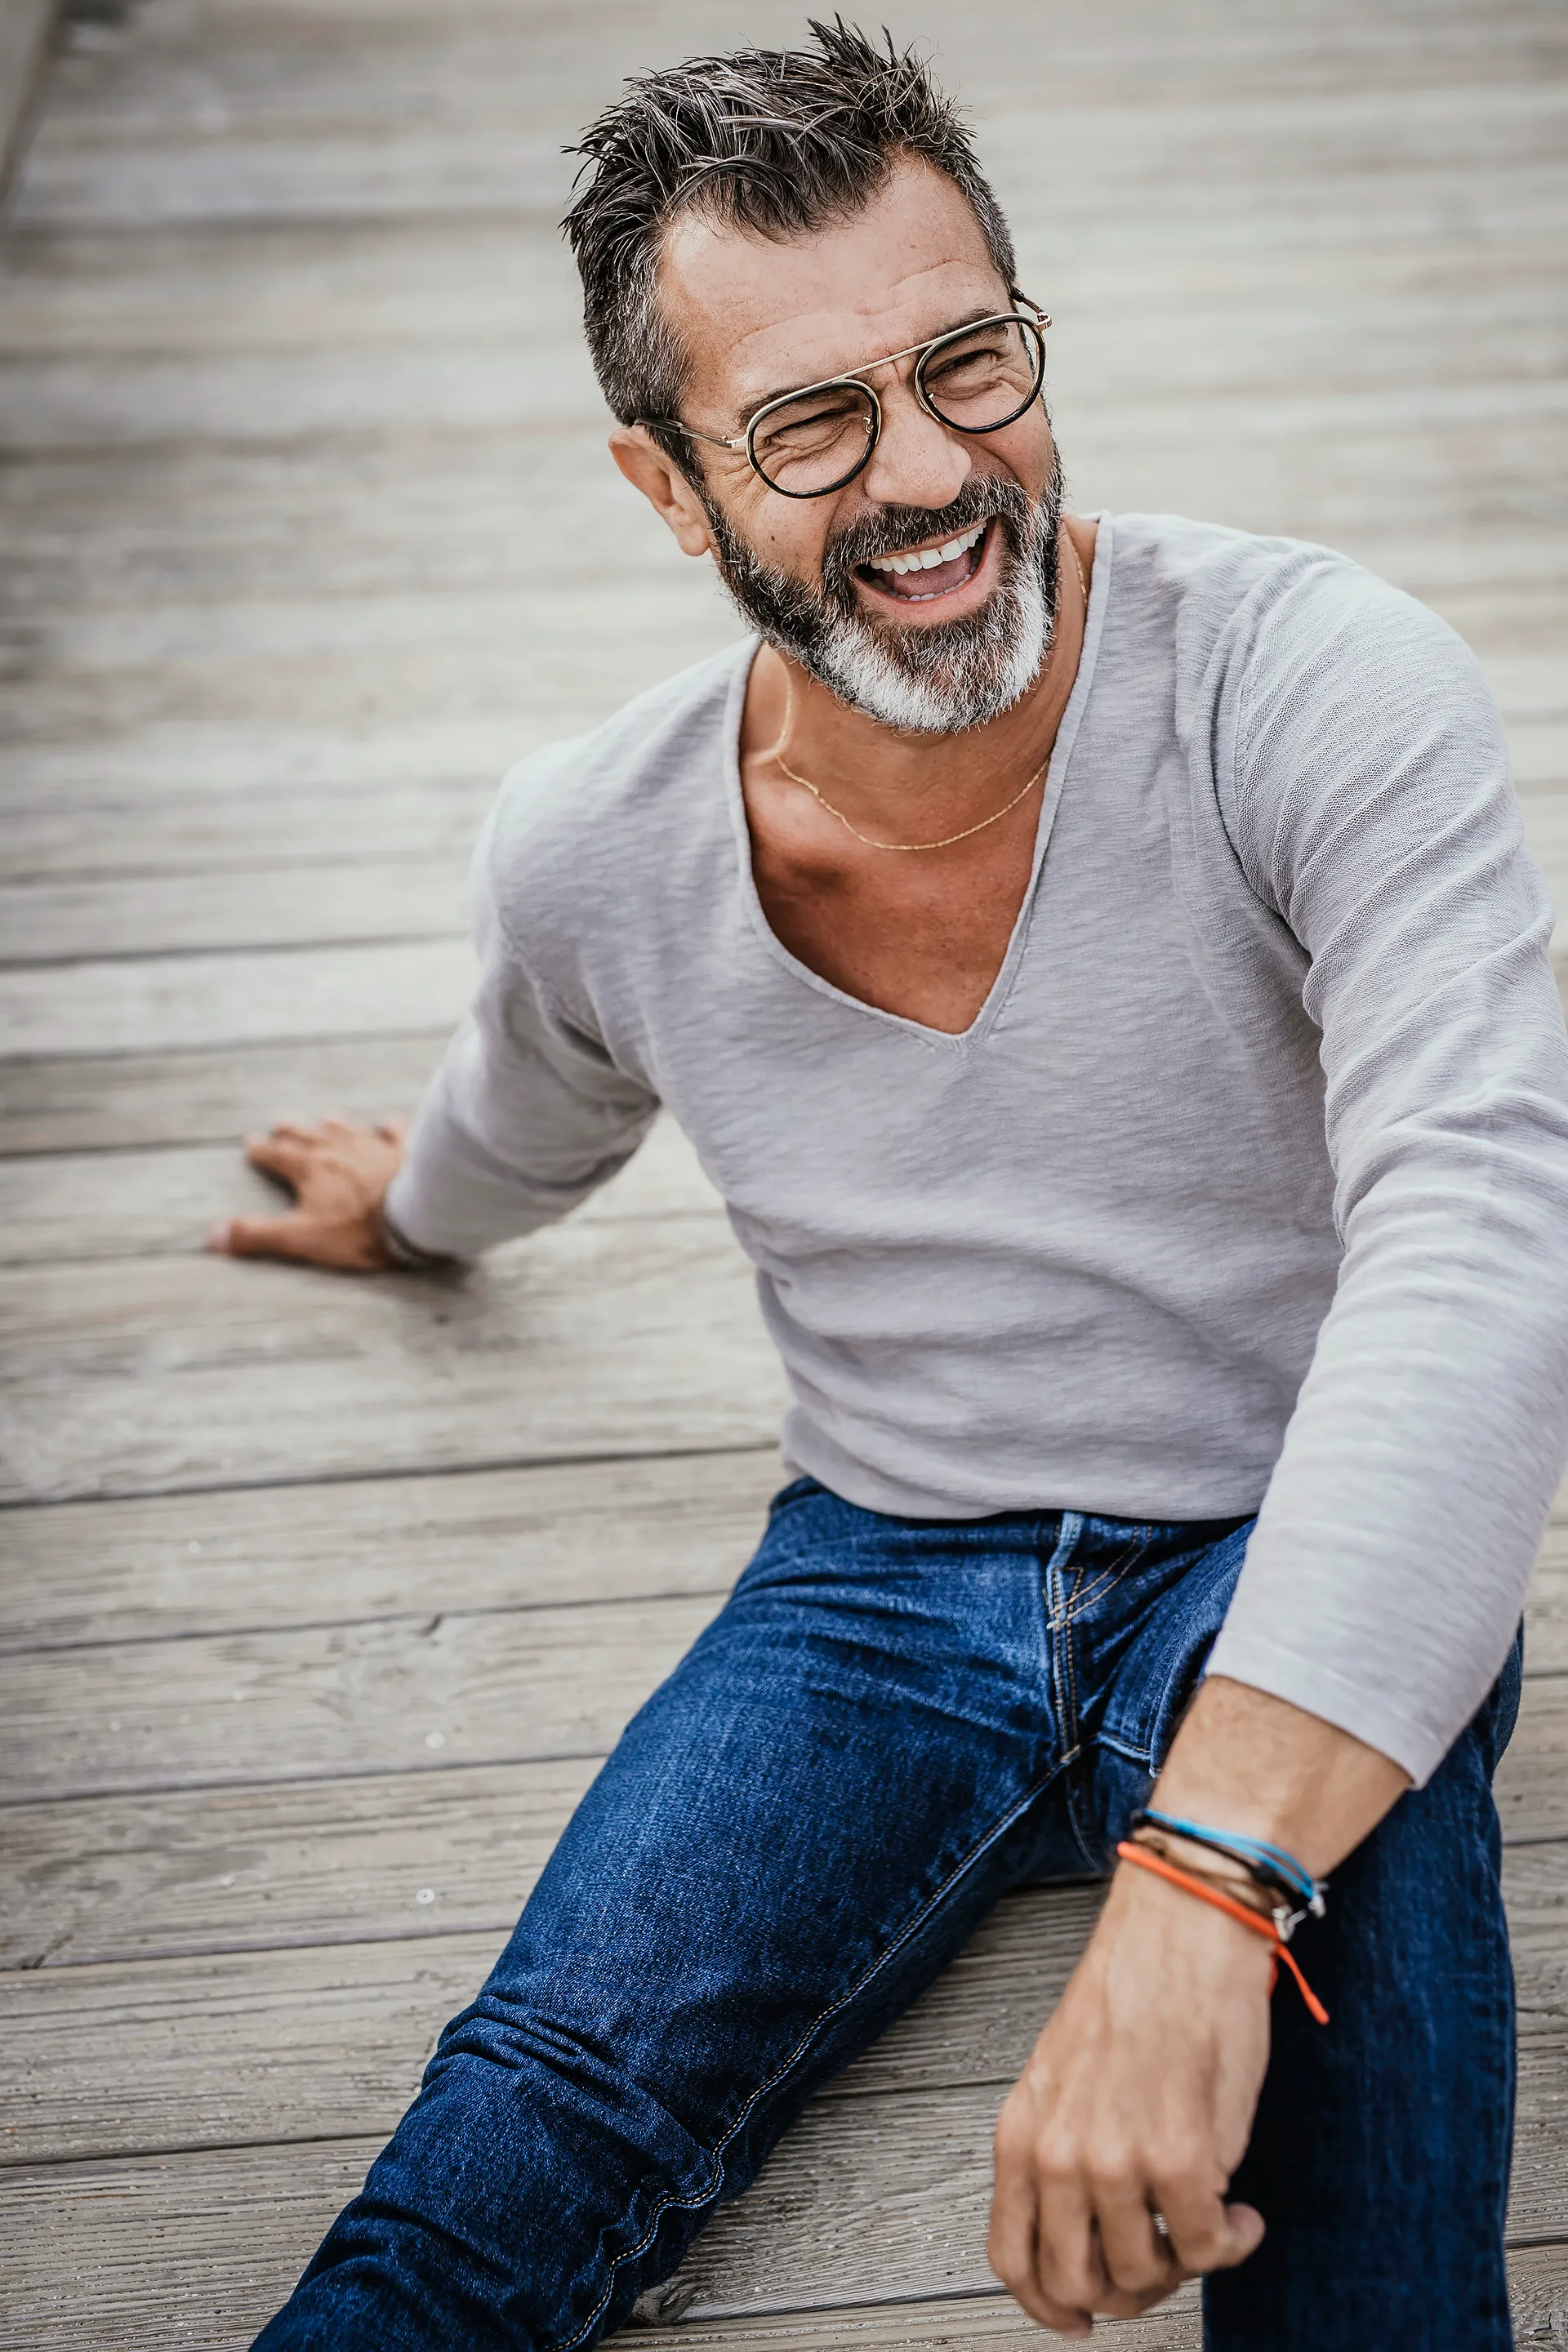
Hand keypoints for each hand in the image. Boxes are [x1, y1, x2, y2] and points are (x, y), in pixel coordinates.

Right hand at [208, 1115, 406, 1271]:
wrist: (416, 1215)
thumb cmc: (358, 1230)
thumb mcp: (301, 1238)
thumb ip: (258, 1235)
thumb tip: (214, 1235)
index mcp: (309, 1169)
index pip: (278, 1156)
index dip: (262, 1151)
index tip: (251, 1144)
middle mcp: (338, 1149)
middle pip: (308, 1136)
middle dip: (291, 1132)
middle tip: (280, 1124)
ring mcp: (373, 1146)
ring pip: (347, 1129)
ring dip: (333, 1125)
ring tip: (326, 1119)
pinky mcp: (404, 1151)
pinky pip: (393, 1134)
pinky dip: (388, 1129)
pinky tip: (388, 1124)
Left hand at [988, 1860, 1271, 2335]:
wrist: (1184, 1930)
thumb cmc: (1136, 1992)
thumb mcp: (1064, 2078)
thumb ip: (1064, 2153)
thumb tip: (1092, 2233)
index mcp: (1021, 2133)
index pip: (1011, 2258)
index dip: (1046, 2308)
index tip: (1080, 2323)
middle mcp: (1059, 2155)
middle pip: (1078, 2284)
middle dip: (1129, 2292)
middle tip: (1167, 2262)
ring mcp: (1116, 2161)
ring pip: (1146, 2276)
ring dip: (1186, 2264)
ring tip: (1210, 2221)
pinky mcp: (1180, 2159)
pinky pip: (1206, 2249)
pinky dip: (1232, 2243)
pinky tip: (1242, 2213)